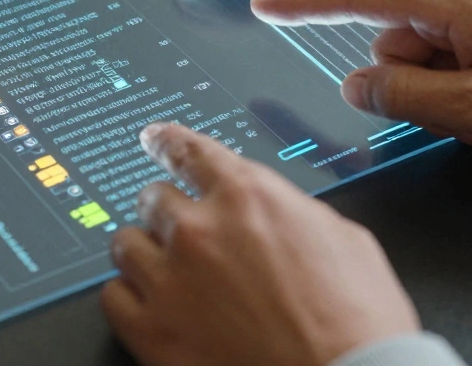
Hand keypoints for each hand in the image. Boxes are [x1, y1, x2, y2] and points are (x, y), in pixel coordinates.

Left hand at [102, 123, 419, 365]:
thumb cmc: (358, 321)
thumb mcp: (343, 237)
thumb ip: (291, 210)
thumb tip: (275, 210)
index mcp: (248, 196)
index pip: (188, 150)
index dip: (167, 142)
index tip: (155, 139)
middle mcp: (200, 230)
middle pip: (153, 197)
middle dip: (168, 210)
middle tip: (185, 232)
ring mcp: (170, 281)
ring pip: (125, 243)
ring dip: (145, 251)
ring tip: (166, 270)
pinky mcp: (153, 332)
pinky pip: (113, 296)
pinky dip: (129, 297)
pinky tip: (151, 304)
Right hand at [251, 0, 471, 149]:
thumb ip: (406, 96)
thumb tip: (357, 83)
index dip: (305, 5)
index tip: (265, 6)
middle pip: (396, 35)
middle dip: (408, 80)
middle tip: (455, 118)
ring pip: (426, 46)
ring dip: (439, 87)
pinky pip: (456, 44)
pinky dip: (461, 78)